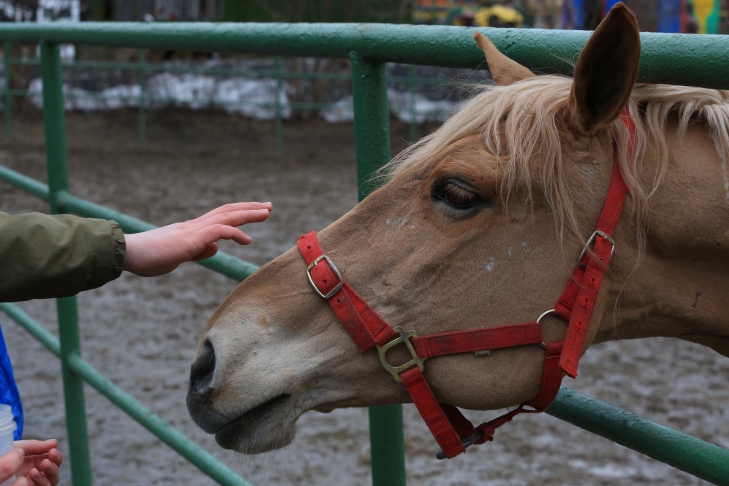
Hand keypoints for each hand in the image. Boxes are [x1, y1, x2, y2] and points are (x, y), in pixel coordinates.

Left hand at [0, 440, 62, 485]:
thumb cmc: (3, 456)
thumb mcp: (16, 448)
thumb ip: (33, 446)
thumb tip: (54, 442)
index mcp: (34, 463)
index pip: (52, 460)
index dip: (56, 455)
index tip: (52, 450)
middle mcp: (34, 475)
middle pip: (54, 473)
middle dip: (54, 465)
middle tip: (48, 459)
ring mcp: (32, 484)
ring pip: (50, 483)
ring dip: (49, 474)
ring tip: (41, 466)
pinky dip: (41, 482)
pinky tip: (33, 474)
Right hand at [122, 202, 272, 276]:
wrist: (127, 254)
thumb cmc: (147, 258)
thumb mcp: (178, 256)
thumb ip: (197, 252)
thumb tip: (214, 249)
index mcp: (191, 230)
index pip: (220, 217)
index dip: (239, 213)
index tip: (256, 212)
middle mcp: (194, 226)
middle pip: (227, 211)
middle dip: (249, 208)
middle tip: (268, 206)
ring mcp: (192, 231)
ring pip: (226, 216)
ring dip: (248, 214)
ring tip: (266, 213)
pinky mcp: (190, 239)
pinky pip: (217, 231)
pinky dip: (234, 233)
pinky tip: (246, 239)